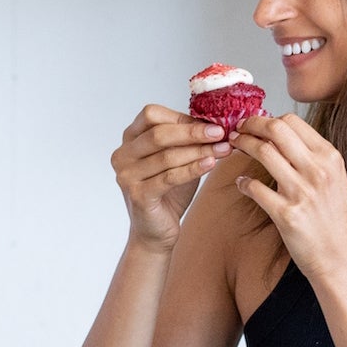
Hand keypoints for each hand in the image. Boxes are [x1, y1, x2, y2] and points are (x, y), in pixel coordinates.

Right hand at [111, 104, 231, 249]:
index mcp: (129, 139)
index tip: (210, 122)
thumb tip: (214, 122)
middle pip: (158, 134)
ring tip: (223, 149)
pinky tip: (211, 164)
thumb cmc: (168, 192)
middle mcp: (123, 155)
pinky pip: (169, 177)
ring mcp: (127, 176)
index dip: (181, 117)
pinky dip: (193, 169)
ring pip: (167, 156)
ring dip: (199, 151)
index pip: (151, 115)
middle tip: (220, 133)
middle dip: (193, 132)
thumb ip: (186, 140)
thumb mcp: (177, 159)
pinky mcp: (138, 195)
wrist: (155, 231)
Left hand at [228, 114, 346, 279]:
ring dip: (242, 146)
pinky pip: (255, 188)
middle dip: (250, 125)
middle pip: (276, 129)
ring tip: (234, 148)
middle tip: (238, 130)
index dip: (266, 119)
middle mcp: (318, 170)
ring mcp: (302, 192)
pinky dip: (243, 183)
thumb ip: (313, 158)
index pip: (292, 121)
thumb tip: (281, 136)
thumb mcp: (335, 180)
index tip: (253, 124)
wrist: (342, 259)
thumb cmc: (336, 220)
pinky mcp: (287, 215)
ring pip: (263, 152)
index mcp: (330, 157)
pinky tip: (242, 184)